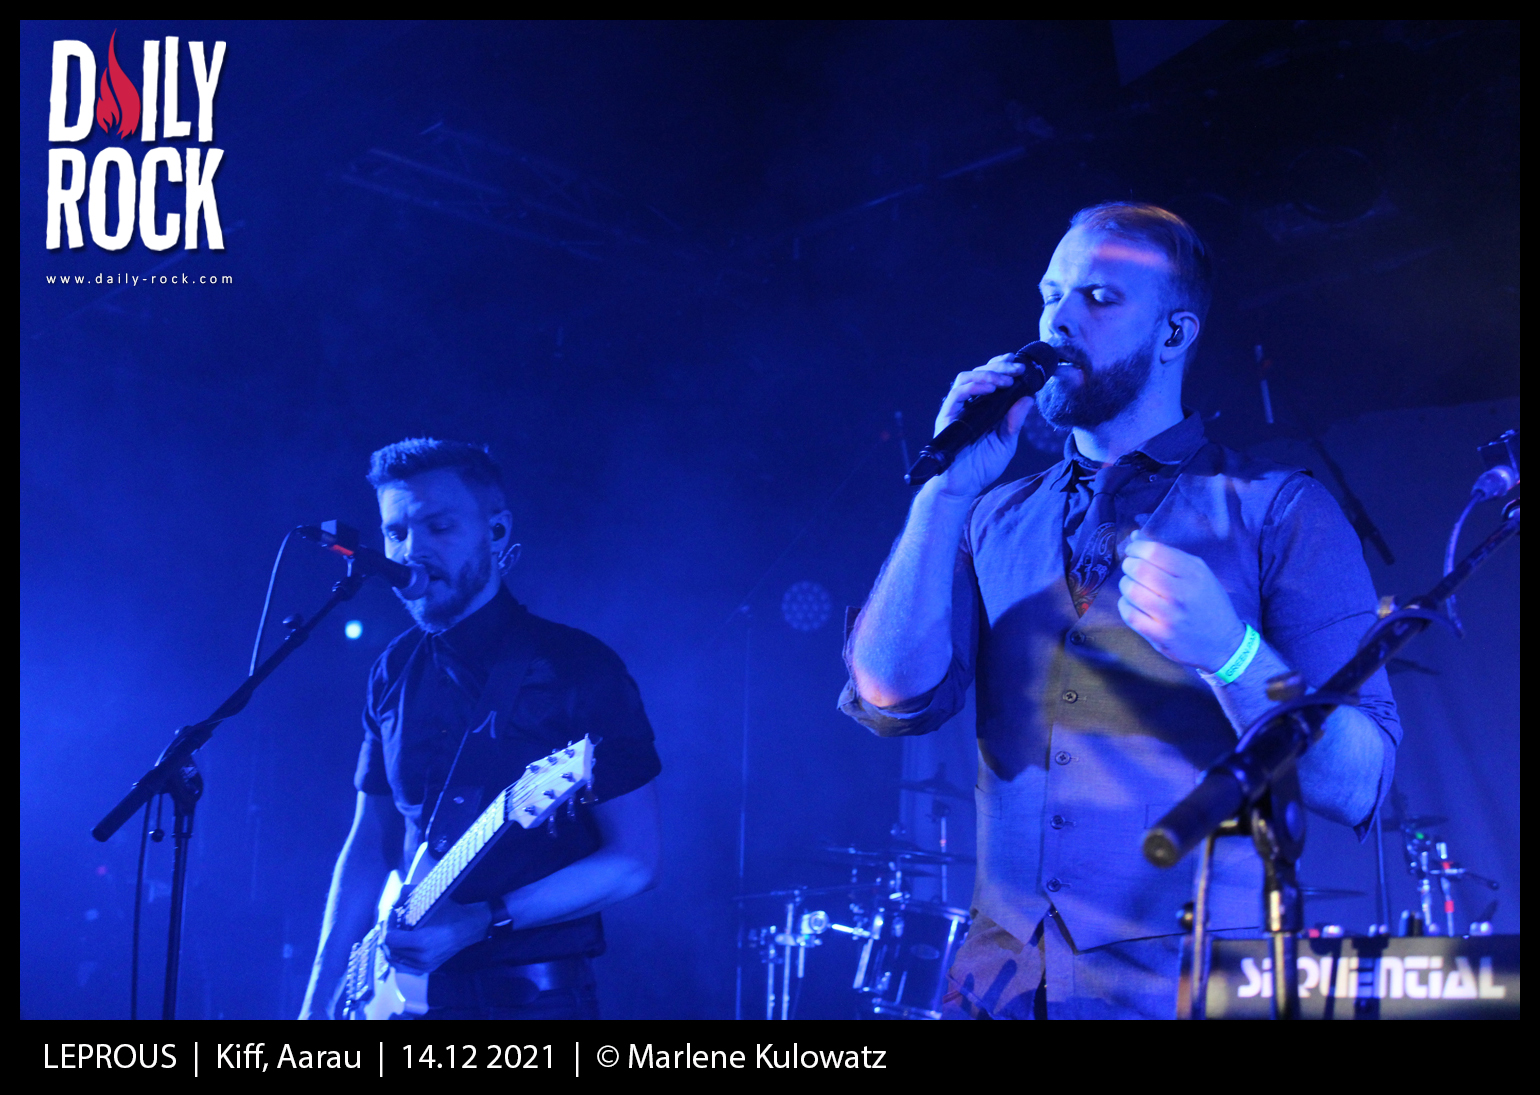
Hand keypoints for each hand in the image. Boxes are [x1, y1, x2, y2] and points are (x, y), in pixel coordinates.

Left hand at [383, 898, 491, 973]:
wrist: (469, 927)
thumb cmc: (450, 912)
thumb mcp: (430, 898)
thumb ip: (407, 893)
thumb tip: (392, 902)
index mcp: (421, 941)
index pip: (390, 939)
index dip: (387, 925)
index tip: (393, 913)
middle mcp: (420, 957)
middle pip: (390, 949)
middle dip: (387, 933)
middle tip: (392, 921)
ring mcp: (423, 966)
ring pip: (394, 960)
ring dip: (390, 946)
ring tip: (394, 932)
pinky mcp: (426, 969)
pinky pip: (403, 967)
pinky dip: (397, 957)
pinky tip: (399, 946)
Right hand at [929, 354, 1036, 499]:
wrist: (963, 486)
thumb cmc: (982, 466)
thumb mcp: (1007, 442)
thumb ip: (1015, 421)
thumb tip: (1028, 398)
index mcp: (983, 407)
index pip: (989, 378)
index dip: (1002, 367)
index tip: (1020, 365)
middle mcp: (968, 404)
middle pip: (979, 372)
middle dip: (1000, 366)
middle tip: (1018, 369)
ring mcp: (956, 409)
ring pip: (966, 378)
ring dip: (988, 374)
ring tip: (1006, 379)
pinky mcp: (947, 417)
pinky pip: (957, 394)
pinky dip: (974, 386)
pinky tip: (991, 388)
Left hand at [1116, 531, 1246, 672]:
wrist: (1224, 644)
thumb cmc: (1208, 603)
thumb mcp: (1198, 573)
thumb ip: (1168, 554)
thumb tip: (1134, 536)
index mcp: (1194, 573)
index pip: (1154, 551)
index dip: (1136, 548)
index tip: (1133, 551)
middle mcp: (1183, 593)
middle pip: (1138, 569)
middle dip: (1128, 565)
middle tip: (1132, 569)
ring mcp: (1170, 616)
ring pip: (1130, 590)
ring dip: (1126, 585)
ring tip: (1134, 587)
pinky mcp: (1160, 635)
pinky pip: (1129, 614)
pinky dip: (1125, 605)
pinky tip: (1133, 604)